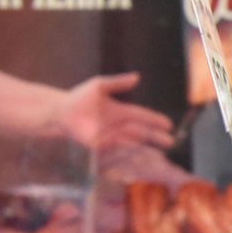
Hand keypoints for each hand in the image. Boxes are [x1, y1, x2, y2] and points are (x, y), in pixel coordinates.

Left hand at [56, 72, 174, 151]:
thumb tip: (137, 77)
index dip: (155, 120)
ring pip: (134, 142)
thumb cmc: (79, 97)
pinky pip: (119, 150)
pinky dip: (130, 152)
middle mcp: (119, 125)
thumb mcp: (99, 85)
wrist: (60, 112)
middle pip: (142, 132)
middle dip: (156, 137)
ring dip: (147, 146)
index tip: (168, 124)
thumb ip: (118, 83)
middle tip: (170, 141)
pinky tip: (140, 154)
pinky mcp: (102, 146)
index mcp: (121, 111)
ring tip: (160, 152)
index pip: (142, 116)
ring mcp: (112, 136)